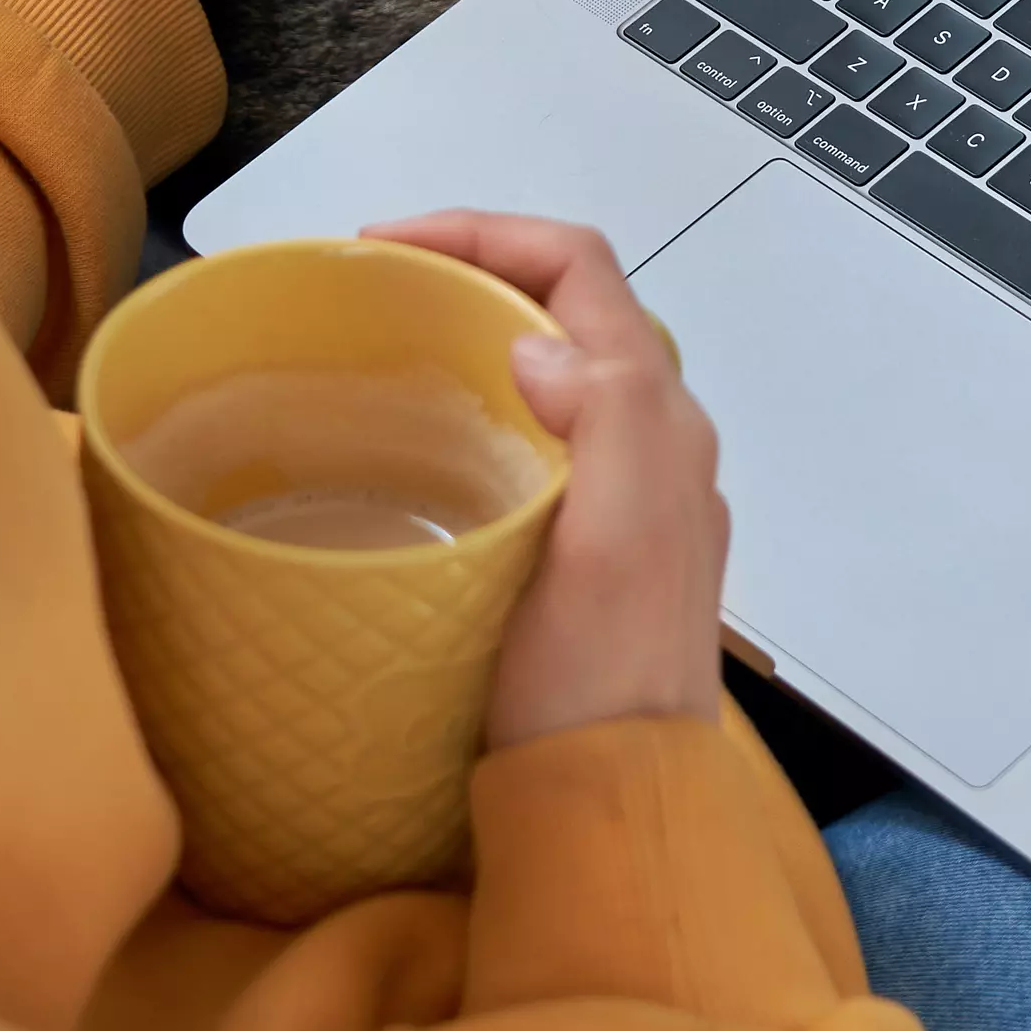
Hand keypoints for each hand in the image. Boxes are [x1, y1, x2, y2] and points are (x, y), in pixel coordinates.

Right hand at [364, 211, 728, 749]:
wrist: (616, 799)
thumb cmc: (600, 680)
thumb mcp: (613, 542)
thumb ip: (606, 422)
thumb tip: (540, 346)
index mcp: (656, 418)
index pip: (576, 266)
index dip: (483, 231)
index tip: (383, 247)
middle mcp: (653, 440)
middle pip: (566, 304)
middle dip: (472, 268)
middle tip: (374, 290)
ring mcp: (627, 490)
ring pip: (554, 364)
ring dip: (476, 330)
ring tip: (389, 344)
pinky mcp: (591, 539)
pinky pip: (540, 429)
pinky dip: (480, 399)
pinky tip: (427, 440)